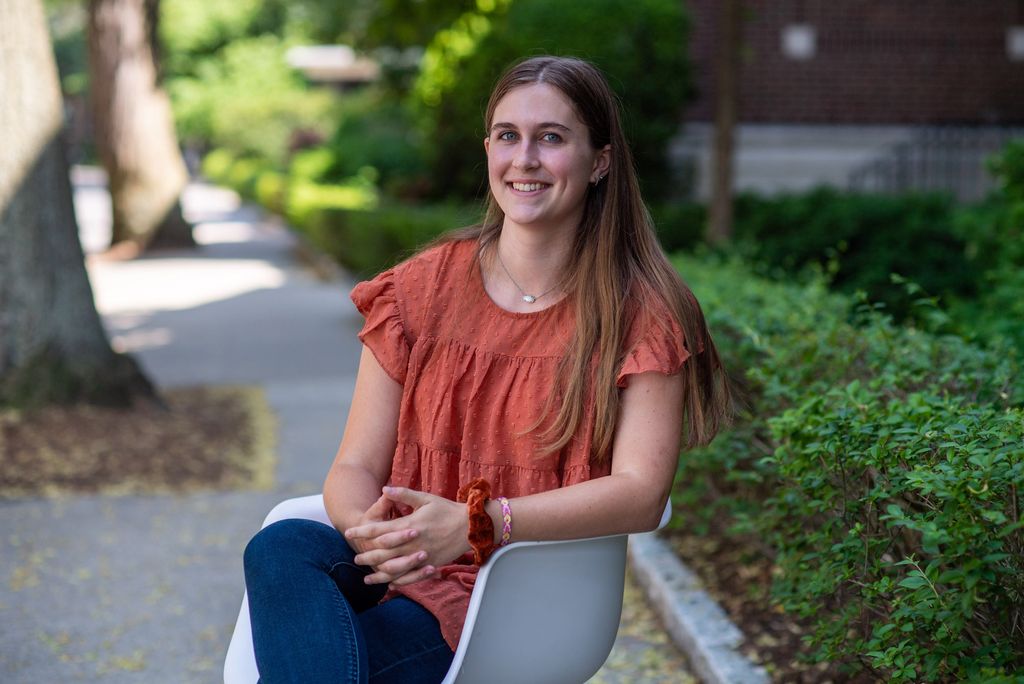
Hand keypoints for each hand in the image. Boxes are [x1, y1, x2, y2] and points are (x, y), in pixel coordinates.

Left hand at [345, 486, 470, 587]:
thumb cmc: (447, 510)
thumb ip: (403, 494)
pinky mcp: (430, 564)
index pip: (380, 530)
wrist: (471, 526)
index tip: (350, 532)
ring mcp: (422, 556)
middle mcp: (413, 543)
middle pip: (383, 552)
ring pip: (395, 568)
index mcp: (410, 524)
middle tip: (354, 558)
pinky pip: (411, 576)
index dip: (363, 531)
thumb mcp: (425, 498)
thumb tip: (384, 488)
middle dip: (367, 555)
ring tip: (365, 577)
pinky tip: (388, 583)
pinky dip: (398, 581)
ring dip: (378, 573)